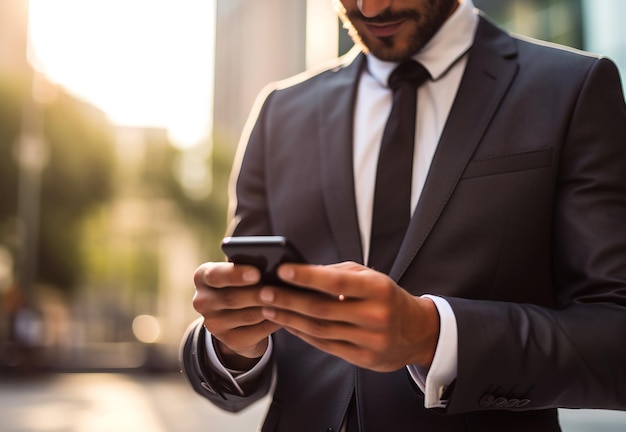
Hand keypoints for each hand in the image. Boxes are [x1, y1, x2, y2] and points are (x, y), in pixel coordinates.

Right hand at [192, 262, 280, 369]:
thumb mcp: (239, 273)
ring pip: (248, 316)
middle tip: (276, 289)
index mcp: (202, 277)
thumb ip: (249, 266)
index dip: (236, 274)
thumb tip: (273, 264)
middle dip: (257, 293)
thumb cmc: (243, 284)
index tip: (257, 273)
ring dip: (269, 307)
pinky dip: (274, 322)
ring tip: (288, 299)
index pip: (215, 275)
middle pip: (231, 298)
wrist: (236, 319)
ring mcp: (214, 325)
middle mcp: (202, 301)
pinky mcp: (230, 341)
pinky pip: (257, 332)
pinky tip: (286, 315)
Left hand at [259, 262, 439, 371]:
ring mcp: (370, 340)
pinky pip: (325, 346)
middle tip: (264, 292)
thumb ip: (338, 273)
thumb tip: (301, 272)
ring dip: (290, 319)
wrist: (418, 332)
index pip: (337, 282)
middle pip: (322, 309)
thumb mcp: (370, 277)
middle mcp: (376, 316)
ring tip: (269, 308)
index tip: (283, 270)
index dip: (307, 276)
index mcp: (378, 289)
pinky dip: (303, 335)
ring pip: (320, 330)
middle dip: (288, 300)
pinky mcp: (363, 359)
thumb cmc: (387, 297)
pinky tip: (288, 324)